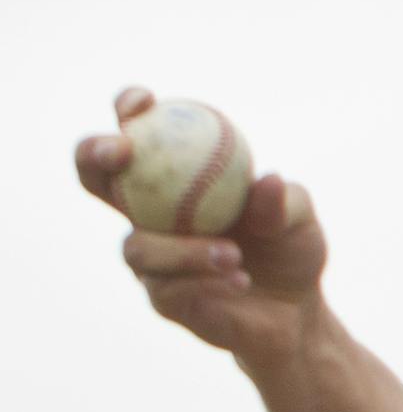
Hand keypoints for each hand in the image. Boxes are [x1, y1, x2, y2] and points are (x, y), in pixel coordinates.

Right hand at [78, 87, 329, 362]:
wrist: (296, 310)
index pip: (140, 133)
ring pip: (137, 246)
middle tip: (122, 151)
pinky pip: (168, 287)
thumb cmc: (290, 246)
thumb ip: (281, 200)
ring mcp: (149, 257)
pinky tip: (239, 279)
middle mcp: (150, 213)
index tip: (143, 101)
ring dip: (182, 248)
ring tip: (234, 253)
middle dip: (94, 154)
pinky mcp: (161, 298)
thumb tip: (267, 179)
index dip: (128, 109)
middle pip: (96, 177)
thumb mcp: (299, 216)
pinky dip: (205, 280)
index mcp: (177, 178)